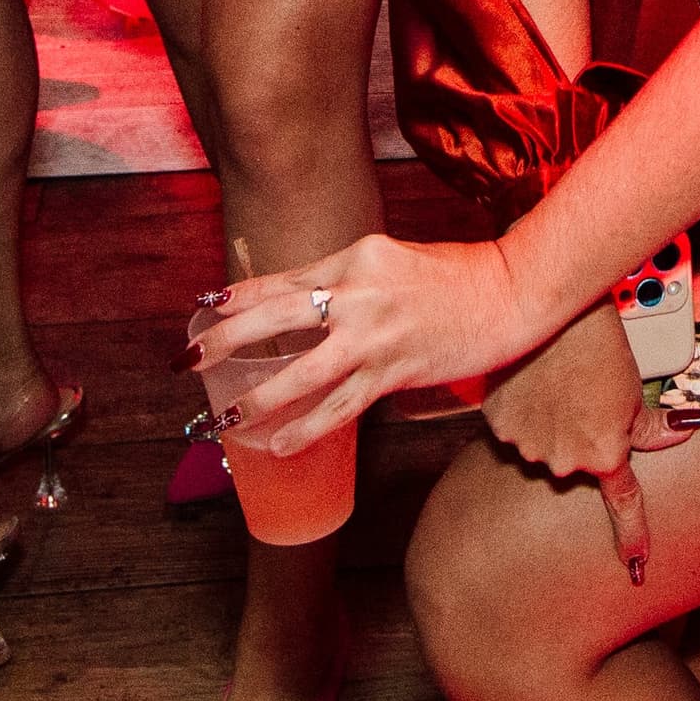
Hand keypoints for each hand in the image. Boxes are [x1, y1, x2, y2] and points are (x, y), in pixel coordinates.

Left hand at [195, 233, 551, 469]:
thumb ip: (347, 281)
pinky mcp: (396, 371)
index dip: (238, 298)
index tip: (203, 310)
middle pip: (277, 318)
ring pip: (303, 371)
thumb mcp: (392, 261)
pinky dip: (307, 427)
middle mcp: (359, 292)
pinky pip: (341, 407)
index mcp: (356, 257)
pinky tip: (279, 443)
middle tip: (188, 360)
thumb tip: (302, 308)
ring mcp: (377, 335)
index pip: (283, 280)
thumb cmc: (455, 274)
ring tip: (226, 417)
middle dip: (226, 341)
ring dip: (259, 397)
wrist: (511, 292)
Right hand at [480, 304, 690, 579]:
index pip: (624, 506)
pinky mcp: (498, 424)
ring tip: (558, 385)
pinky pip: (514, 428)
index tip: (638, 567)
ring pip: (542, 447)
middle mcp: (564, 462)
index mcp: (604, 455)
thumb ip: (654, 426)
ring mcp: (527, 445)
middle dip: (580, 440)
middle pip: (575, 465)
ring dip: (550, 425)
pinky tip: (532, 382)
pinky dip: (522, 411)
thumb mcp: (636, 389)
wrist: (553, 311)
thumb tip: (686, 430)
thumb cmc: (600, 347)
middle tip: (585, 398)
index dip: (632, 538)